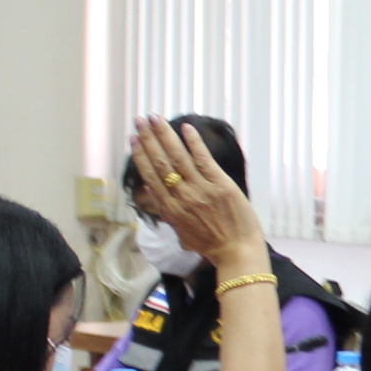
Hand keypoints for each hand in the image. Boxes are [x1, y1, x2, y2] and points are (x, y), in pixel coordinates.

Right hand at [130, 117, 264, 276]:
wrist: (237, 251)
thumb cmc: (212, 245)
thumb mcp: (182, 234)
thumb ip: (168, 215)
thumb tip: (155, 195)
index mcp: (170, 210)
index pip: (150, 177)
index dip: (141, 156)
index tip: (133, 140)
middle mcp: (181, 197)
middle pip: (160, 163)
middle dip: (148, 140)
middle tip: (139, 121)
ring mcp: (200, 190)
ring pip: (178, 157)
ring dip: (165, 135)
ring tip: (154, 118)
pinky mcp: (220, 185)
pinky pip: (203, 159)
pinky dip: (194, 142)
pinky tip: (185, 128)